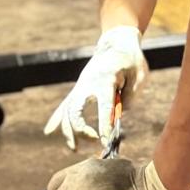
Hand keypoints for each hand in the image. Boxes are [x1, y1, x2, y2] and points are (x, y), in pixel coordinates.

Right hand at [44, 25, 148, 150]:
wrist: (116, 41)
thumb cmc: (131, 59)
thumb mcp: (140, 75)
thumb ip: (130, 96)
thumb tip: (117, 116)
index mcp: (106, 79)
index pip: (103, 106)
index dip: (104, 125)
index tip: (106, 140)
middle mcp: (88, 83)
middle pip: (76, 110)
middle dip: (81, 129)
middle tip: (93, 140)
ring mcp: (80, 86)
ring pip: (67, 111)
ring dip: (68, 131)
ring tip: (74, 148)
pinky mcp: (78, 88)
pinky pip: (65, 105)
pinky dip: (57, 119)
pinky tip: (49, 131)